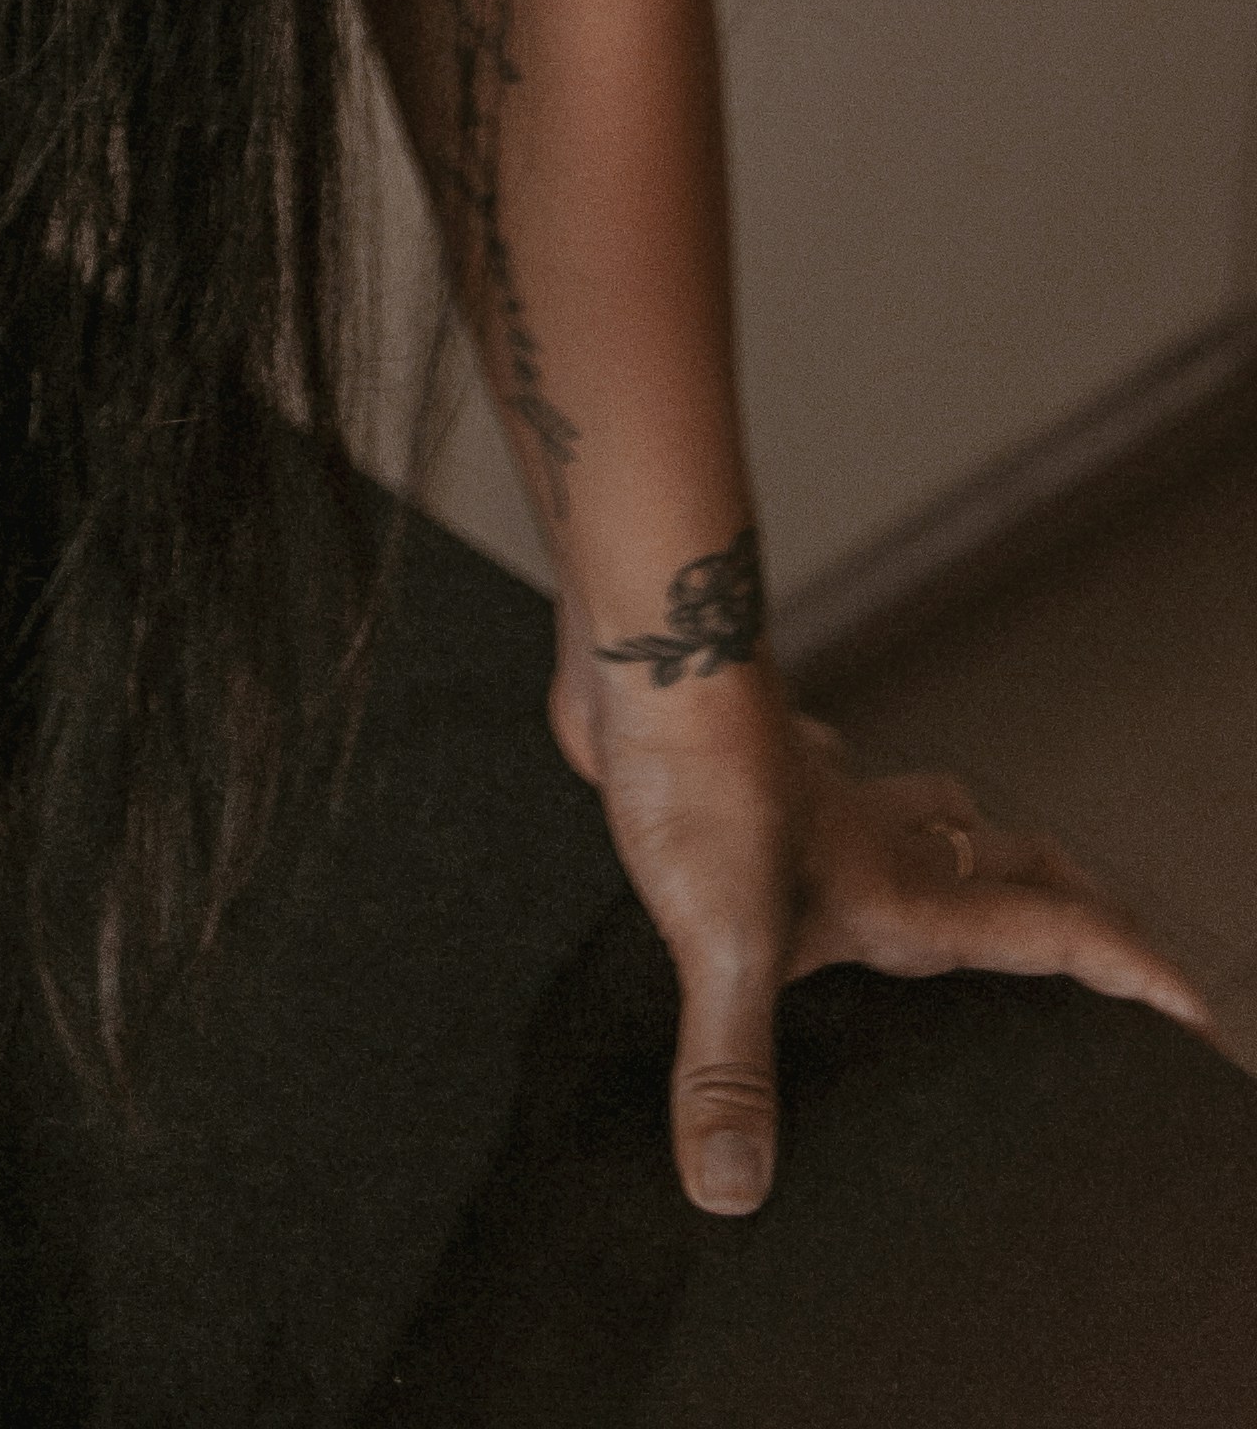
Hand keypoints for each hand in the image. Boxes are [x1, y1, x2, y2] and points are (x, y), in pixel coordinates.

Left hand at [549, 603, 1216, 1216]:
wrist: (646, 651)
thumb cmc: (698, 782)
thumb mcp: (720, 944)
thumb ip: (732, 1068)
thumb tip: (735, 1188)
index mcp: (900, 893)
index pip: (1048, 930)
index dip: (1127, 970)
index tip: (1193, 1010)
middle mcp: (876, 839)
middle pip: (1009, 862)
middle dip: (1073, 899)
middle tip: (1112, 934)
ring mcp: (817, 792)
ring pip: (929, 809)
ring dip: (971, 839)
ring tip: (984, 874)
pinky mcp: (754, 759)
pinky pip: (830, 775)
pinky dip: (851, 794)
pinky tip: (821, 812)